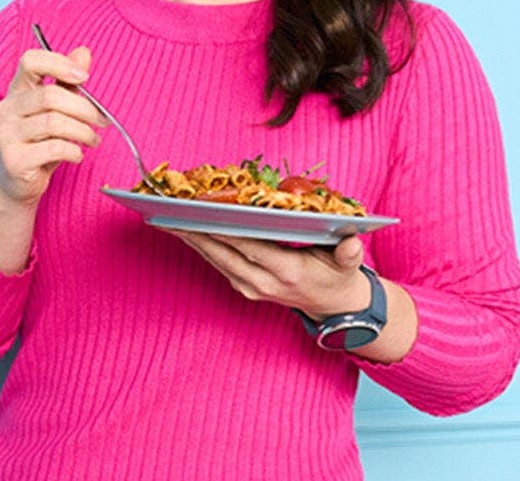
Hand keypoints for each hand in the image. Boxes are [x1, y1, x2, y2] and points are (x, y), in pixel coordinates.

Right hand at [0, 45, 108, 208]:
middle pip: (50, 95)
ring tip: (93, 139)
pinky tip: (77, 155)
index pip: (30, 61)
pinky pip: (54, 147)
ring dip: (83, 131)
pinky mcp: (13, 159)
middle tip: (101, 120)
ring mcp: (6, 134)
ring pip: (54, 122)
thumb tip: (83, 52)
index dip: (59, 63)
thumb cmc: (38, 147)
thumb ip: (67, 84)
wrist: (16, 188)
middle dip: (84, 108)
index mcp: (15, 92)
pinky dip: (74, 150)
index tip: (84, 77)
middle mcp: (5, 109)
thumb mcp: (55, 112)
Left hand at [167, 231, 371, 318]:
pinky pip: (218, 264)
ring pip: (216, 260)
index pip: (251, 247)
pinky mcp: (245, 287)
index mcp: (288, 272)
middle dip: (195, 233)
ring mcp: (252, 287)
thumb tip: (352, 242)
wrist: (334, 308)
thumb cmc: (339, 277)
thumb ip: (349, 253)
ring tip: (167, 217)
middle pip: (223, 254)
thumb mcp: (349, 264)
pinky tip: (184, 229)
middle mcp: (264, 282)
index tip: (203, 214)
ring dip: (191, 239)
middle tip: (169, 212)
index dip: (226, 231)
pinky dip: (201, 246)